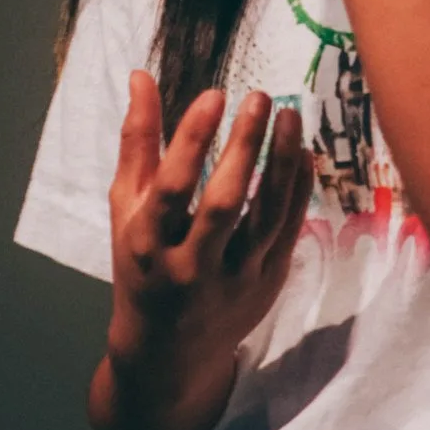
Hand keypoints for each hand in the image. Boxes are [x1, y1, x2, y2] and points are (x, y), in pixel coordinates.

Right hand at [109, 74, 310, 361]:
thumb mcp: (126, 210)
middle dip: (243, 147)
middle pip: (225, 204)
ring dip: (282, 163)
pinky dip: (298, 190)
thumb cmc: (141, 266)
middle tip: (260, 97)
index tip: (214, 95)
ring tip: (289, 116)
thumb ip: (137, 144)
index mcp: (148, 244)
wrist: (168, 352)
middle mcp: (191, 265)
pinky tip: (303, 153)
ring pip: (267, 217)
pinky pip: (288, 230)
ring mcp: (234, 279)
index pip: (171, 188)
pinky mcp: (266, 284)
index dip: (190, 140)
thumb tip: (141, 77)